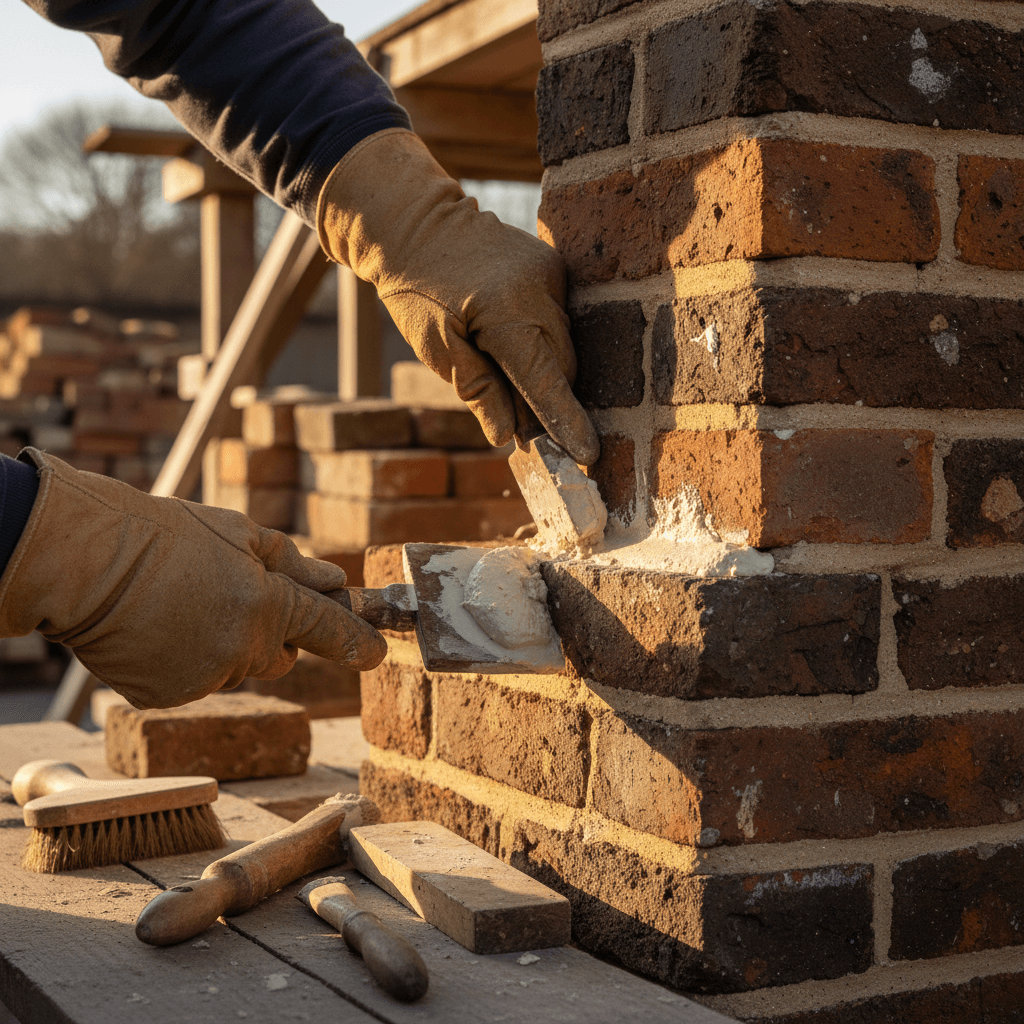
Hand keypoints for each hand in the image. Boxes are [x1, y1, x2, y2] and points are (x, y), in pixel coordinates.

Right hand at [0, 450, 386, 708]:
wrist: (86, 563)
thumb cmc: (166, 536)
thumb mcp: (239, 533)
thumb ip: (294, 563)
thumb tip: (337, 581)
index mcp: (268, 607)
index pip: (327, 631)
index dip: (356, 642)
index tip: (377, 653)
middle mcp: (242, 651)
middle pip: (280, 658)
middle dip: (271, 635)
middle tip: (234, 598)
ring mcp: (203, 679)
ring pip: (234, 669)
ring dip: (223, 647)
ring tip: (182, 605)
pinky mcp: (167, 697)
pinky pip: (195, 682)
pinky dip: (185, 663)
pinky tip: (160, 629)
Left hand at [317, 129, 599, 465]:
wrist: (413, 222)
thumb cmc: (416, 289)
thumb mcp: (437, 348)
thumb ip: (478, 391)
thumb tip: (509, 434)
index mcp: (507, 313)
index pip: (546, 381)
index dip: (566, 420)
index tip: (586, 453)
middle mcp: (540, 290)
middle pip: (561, 367)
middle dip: (548, 401)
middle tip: (523, 431)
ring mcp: (551, 273)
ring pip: (563, 345)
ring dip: (544, 371)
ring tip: (506, 380)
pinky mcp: (553, 265)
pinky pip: (558, 319)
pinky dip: (541, 341)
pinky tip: (508, 342)